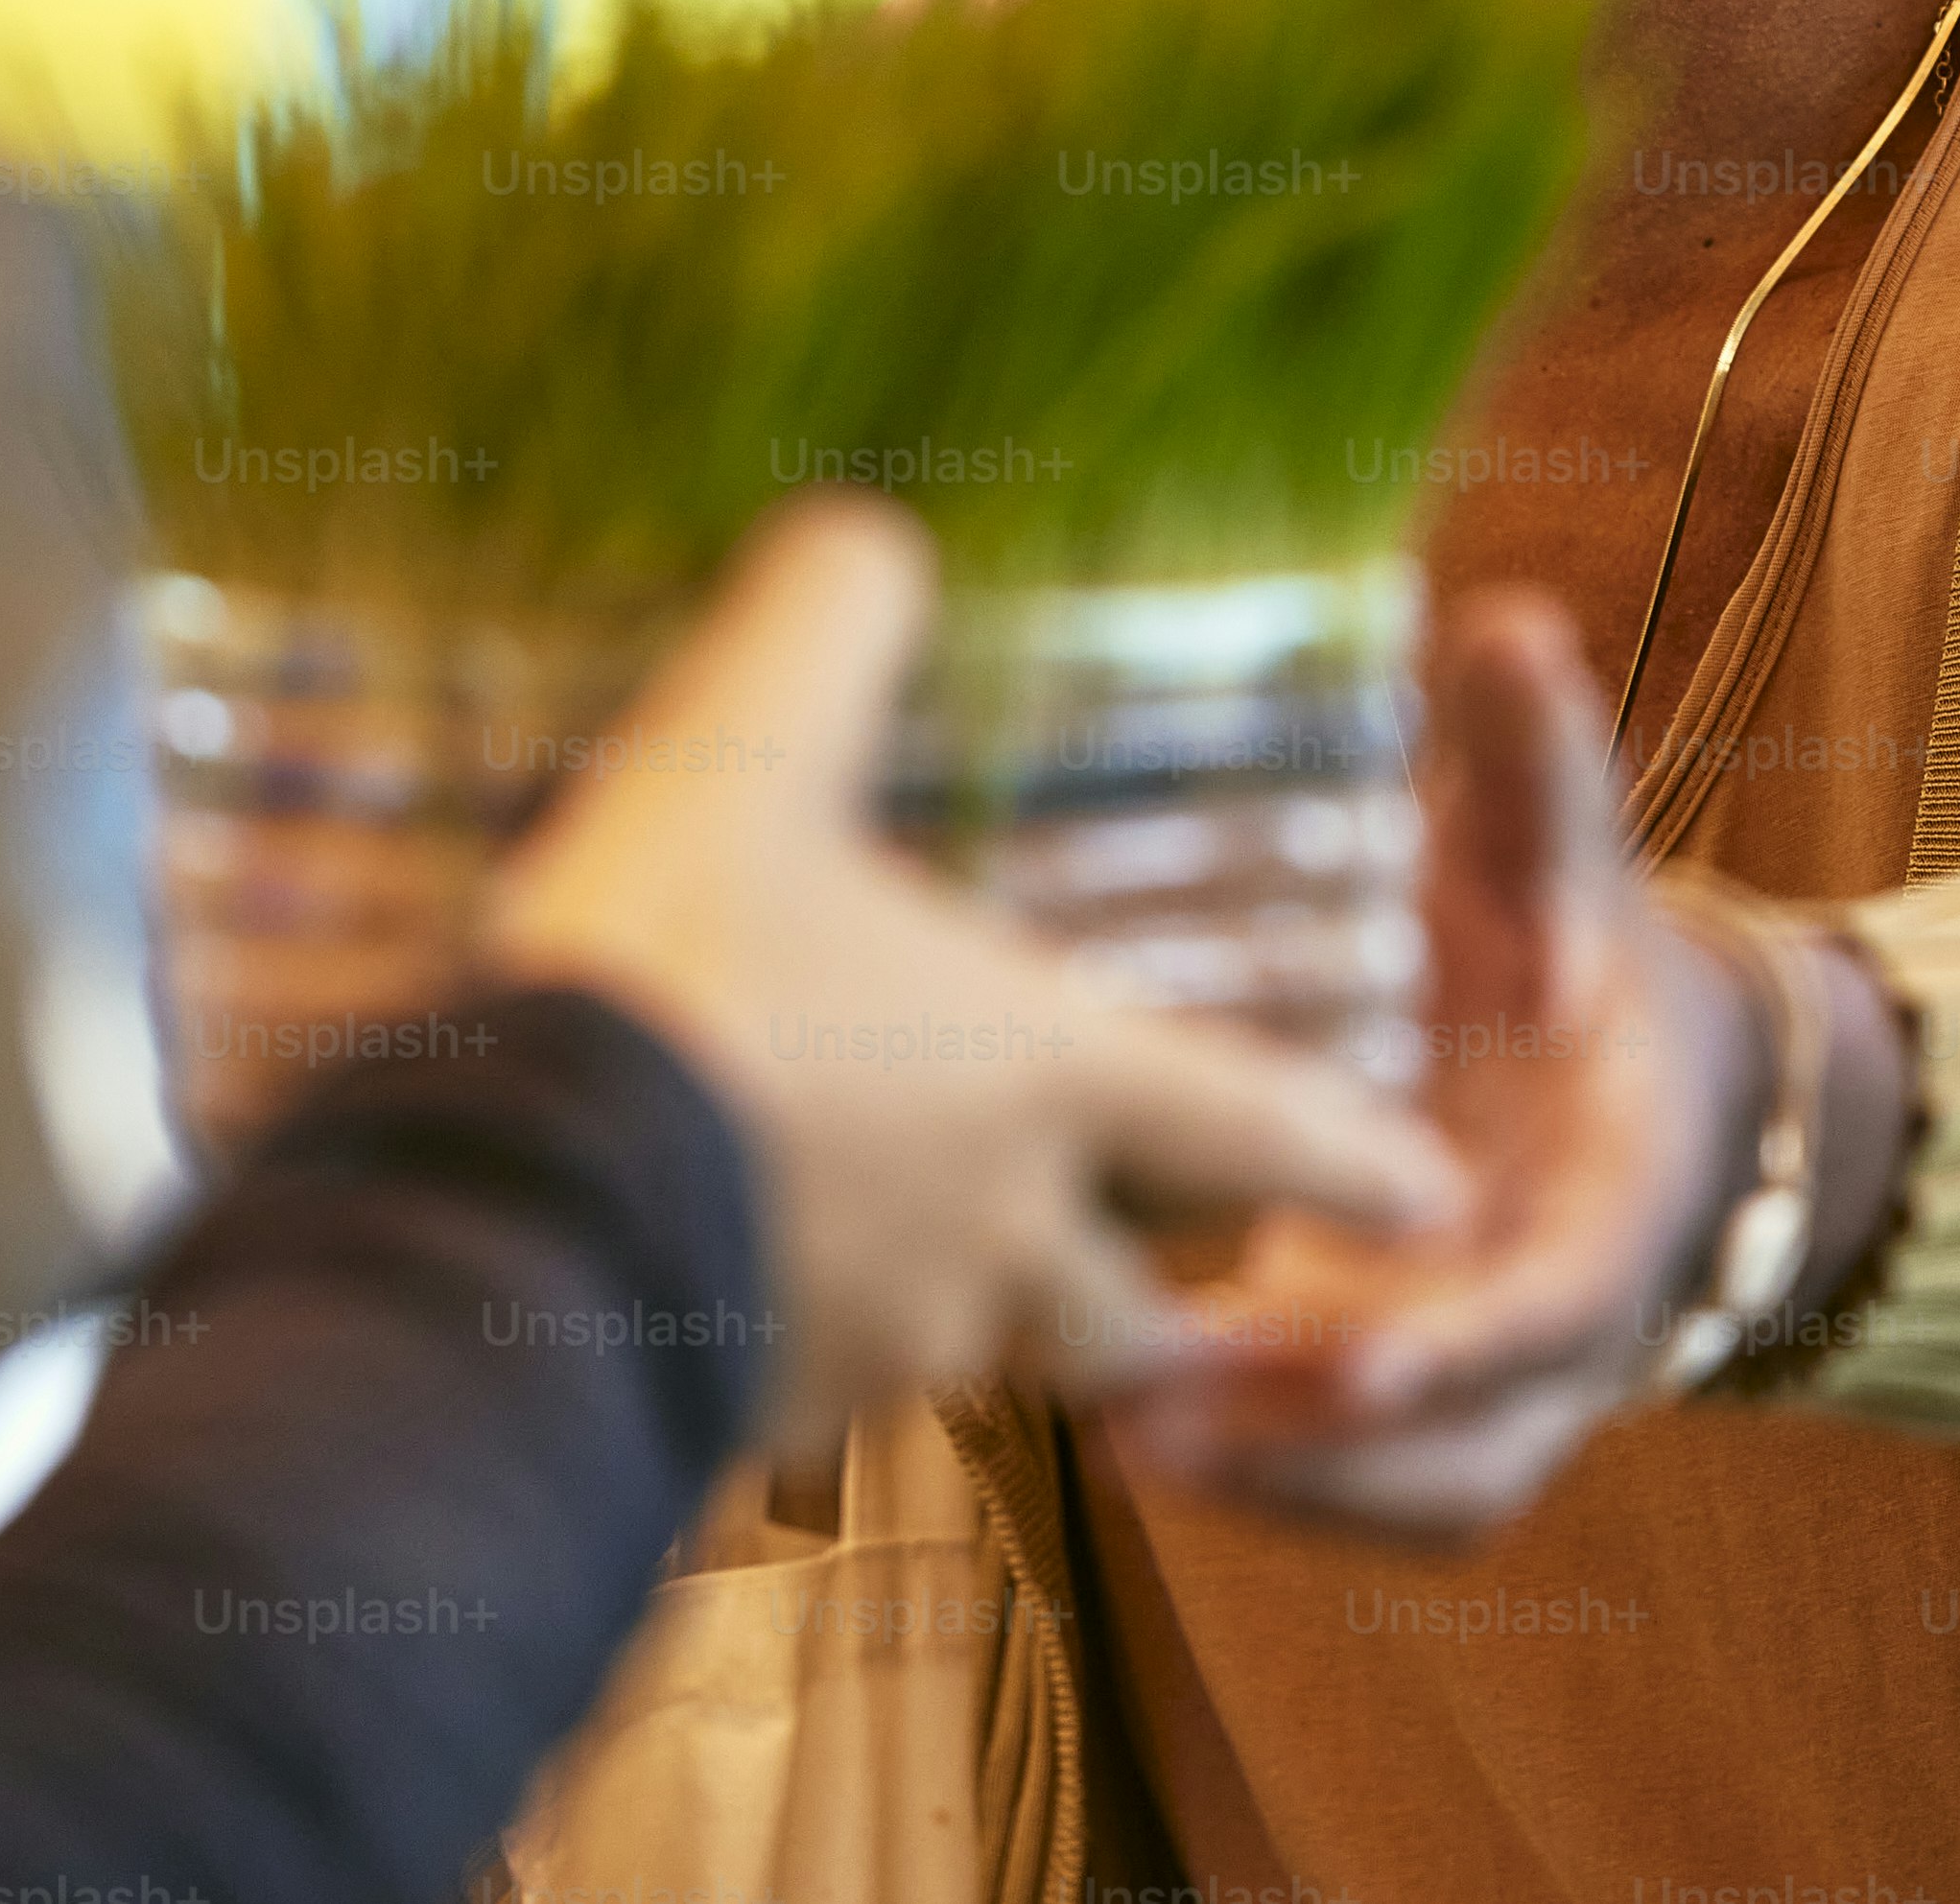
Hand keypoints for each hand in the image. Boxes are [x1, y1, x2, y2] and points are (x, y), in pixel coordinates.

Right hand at [483, 495, 1467, 1457]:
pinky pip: (819, 1396)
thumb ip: (830, 633)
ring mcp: (886, 1348)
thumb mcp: (748, 754)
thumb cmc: (677, 971)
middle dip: (1157, 1301)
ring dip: (966, 1320)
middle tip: (1166, 1288)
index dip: (1355, 1154)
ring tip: (905, 1268)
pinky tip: (743, 1297)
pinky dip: (807, 1351)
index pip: (1255, 1125)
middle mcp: (998, 1236)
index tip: (1436, 1189)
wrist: (524, 1208)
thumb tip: (866, 542)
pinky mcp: (763, 1416)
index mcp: (1042, 1078)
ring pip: (975, 1359)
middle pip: (1133, 1309)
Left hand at [1114, 584, 1895, 1536]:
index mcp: (1615, 1199)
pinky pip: (1355, 1485)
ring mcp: (1498, 1382)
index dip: (1466, 1334)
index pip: (1556, 1303)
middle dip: (1325, 1451)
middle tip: (1153, 1413)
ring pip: (1404, 1491)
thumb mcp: (1559, 853)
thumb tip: (1508, 625)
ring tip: (1104, 1417)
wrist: (1633, 1070)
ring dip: (1270, 1477)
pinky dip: (1257, 1474)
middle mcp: (1565, 1321)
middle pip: (1469, 1450)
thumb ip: (1535, 761)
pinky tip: (1112, 1413)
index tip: (1360, 1342)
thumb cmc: (1570, 947)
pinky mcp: (1416, 1401)